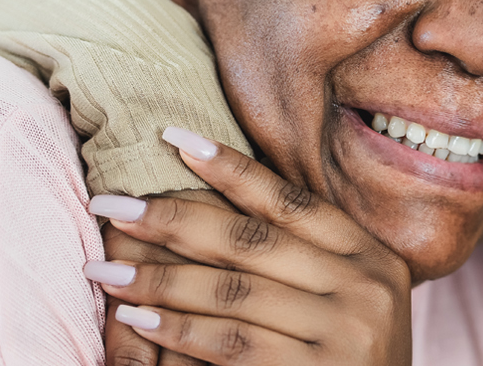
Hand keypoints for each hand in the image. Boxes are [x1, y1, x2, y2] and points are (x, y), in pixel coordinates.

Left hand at [86, 130, 412, 364]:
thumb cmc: (349, 364)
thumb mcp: (349, 304)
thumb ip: (306, 260)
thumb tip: (219, 200)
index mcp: (375, 259)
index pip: (293, 202)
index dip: (231, 169)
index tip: (173, 139)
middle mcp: (366, 289)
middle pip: (253, 241)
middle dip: (173, 218)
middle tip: (112, 204)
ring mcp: (345, 334)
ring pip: (233, 291)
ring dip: (159, 278)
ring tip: (107, 268)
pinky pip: (231, 343)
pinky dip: (177, 330)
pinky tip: (136, 320)